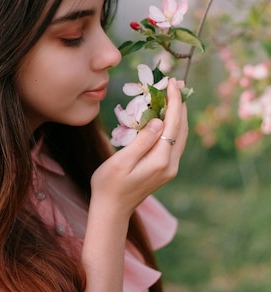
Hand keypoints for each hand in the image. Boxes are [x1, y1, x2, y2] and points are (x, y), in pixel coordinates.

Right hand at [91, 78, 187, 222]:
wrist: (111, 210)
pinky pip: (174, 142)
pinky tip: (165, 116)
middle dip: (179, 104)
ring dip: (177, 114)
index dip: (174, 101)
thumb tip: (158, 121)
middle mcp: (170, 164)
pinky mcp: (165, 170)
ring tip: (171, 94)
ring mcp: (169, 168)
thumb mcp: (121, 161)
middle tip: (173, 82)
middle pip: (182, 128)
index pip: (173, 124)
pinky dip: (173, 125)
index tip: (172, 82)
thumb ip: (142, 141)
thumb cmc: (109, 184)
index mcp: (160, 160)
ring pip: (180, 135)